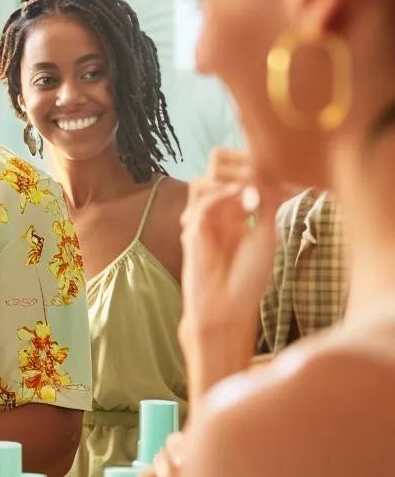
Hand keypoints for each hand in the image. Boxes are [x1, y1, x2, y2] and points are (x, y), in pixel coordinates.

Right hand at [179, 149, 284, 397]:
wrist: (226, 307)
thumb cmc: (248, 279)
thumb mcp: (267, 235)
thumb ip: (266, 204)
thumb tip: (267, 175)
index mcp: (238, 216)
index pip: (241, 181)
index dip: (257, 172)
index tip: (284, 175)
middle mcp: (218, 214)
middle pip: (219, 175)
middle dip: (238, 169)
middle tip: (262, 172)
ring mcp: (203, 220)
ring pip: (204, 183)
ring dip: (226, 180)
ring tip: (250, 185)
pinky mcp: (193, 229)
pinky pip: (202, 202)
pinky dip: (221, 194)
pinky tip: (240, 195)